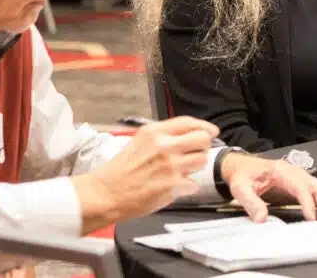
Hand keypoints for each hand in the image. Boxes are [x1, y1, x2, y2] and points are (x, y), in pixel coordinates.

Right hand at [75, 117, 218, 228]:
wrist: (105, 194)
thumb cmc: (120, 170)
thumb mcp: (140, 142)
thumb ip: (164, 136)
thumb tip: (190, 133)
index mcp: (154, 132)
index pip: (190, 122)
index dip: (204, 127)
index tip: (211, 132)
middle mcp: (164, 146)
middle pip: (203, 139)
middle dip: (202, 147)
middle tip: (194, 154)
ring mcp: (170, 166)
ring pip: (202, 161)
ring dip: (195, 167)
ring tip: (180, 171)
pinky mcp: (173, 186)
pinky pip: (194, 183)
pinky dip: (186, 187)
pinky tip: (172, 186)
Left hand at [221, 154, 316, 225]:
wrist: (243, 166)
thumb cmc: (243, 174)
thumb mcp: (240, 187)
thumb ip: (250, 202)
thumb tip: (261, 218)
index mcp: (282, 171)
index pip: (302, 187)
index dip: (309, 204)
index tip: (311, 219)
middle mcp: (296, 173)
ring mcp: (301, 178)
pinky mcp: (302, 185)